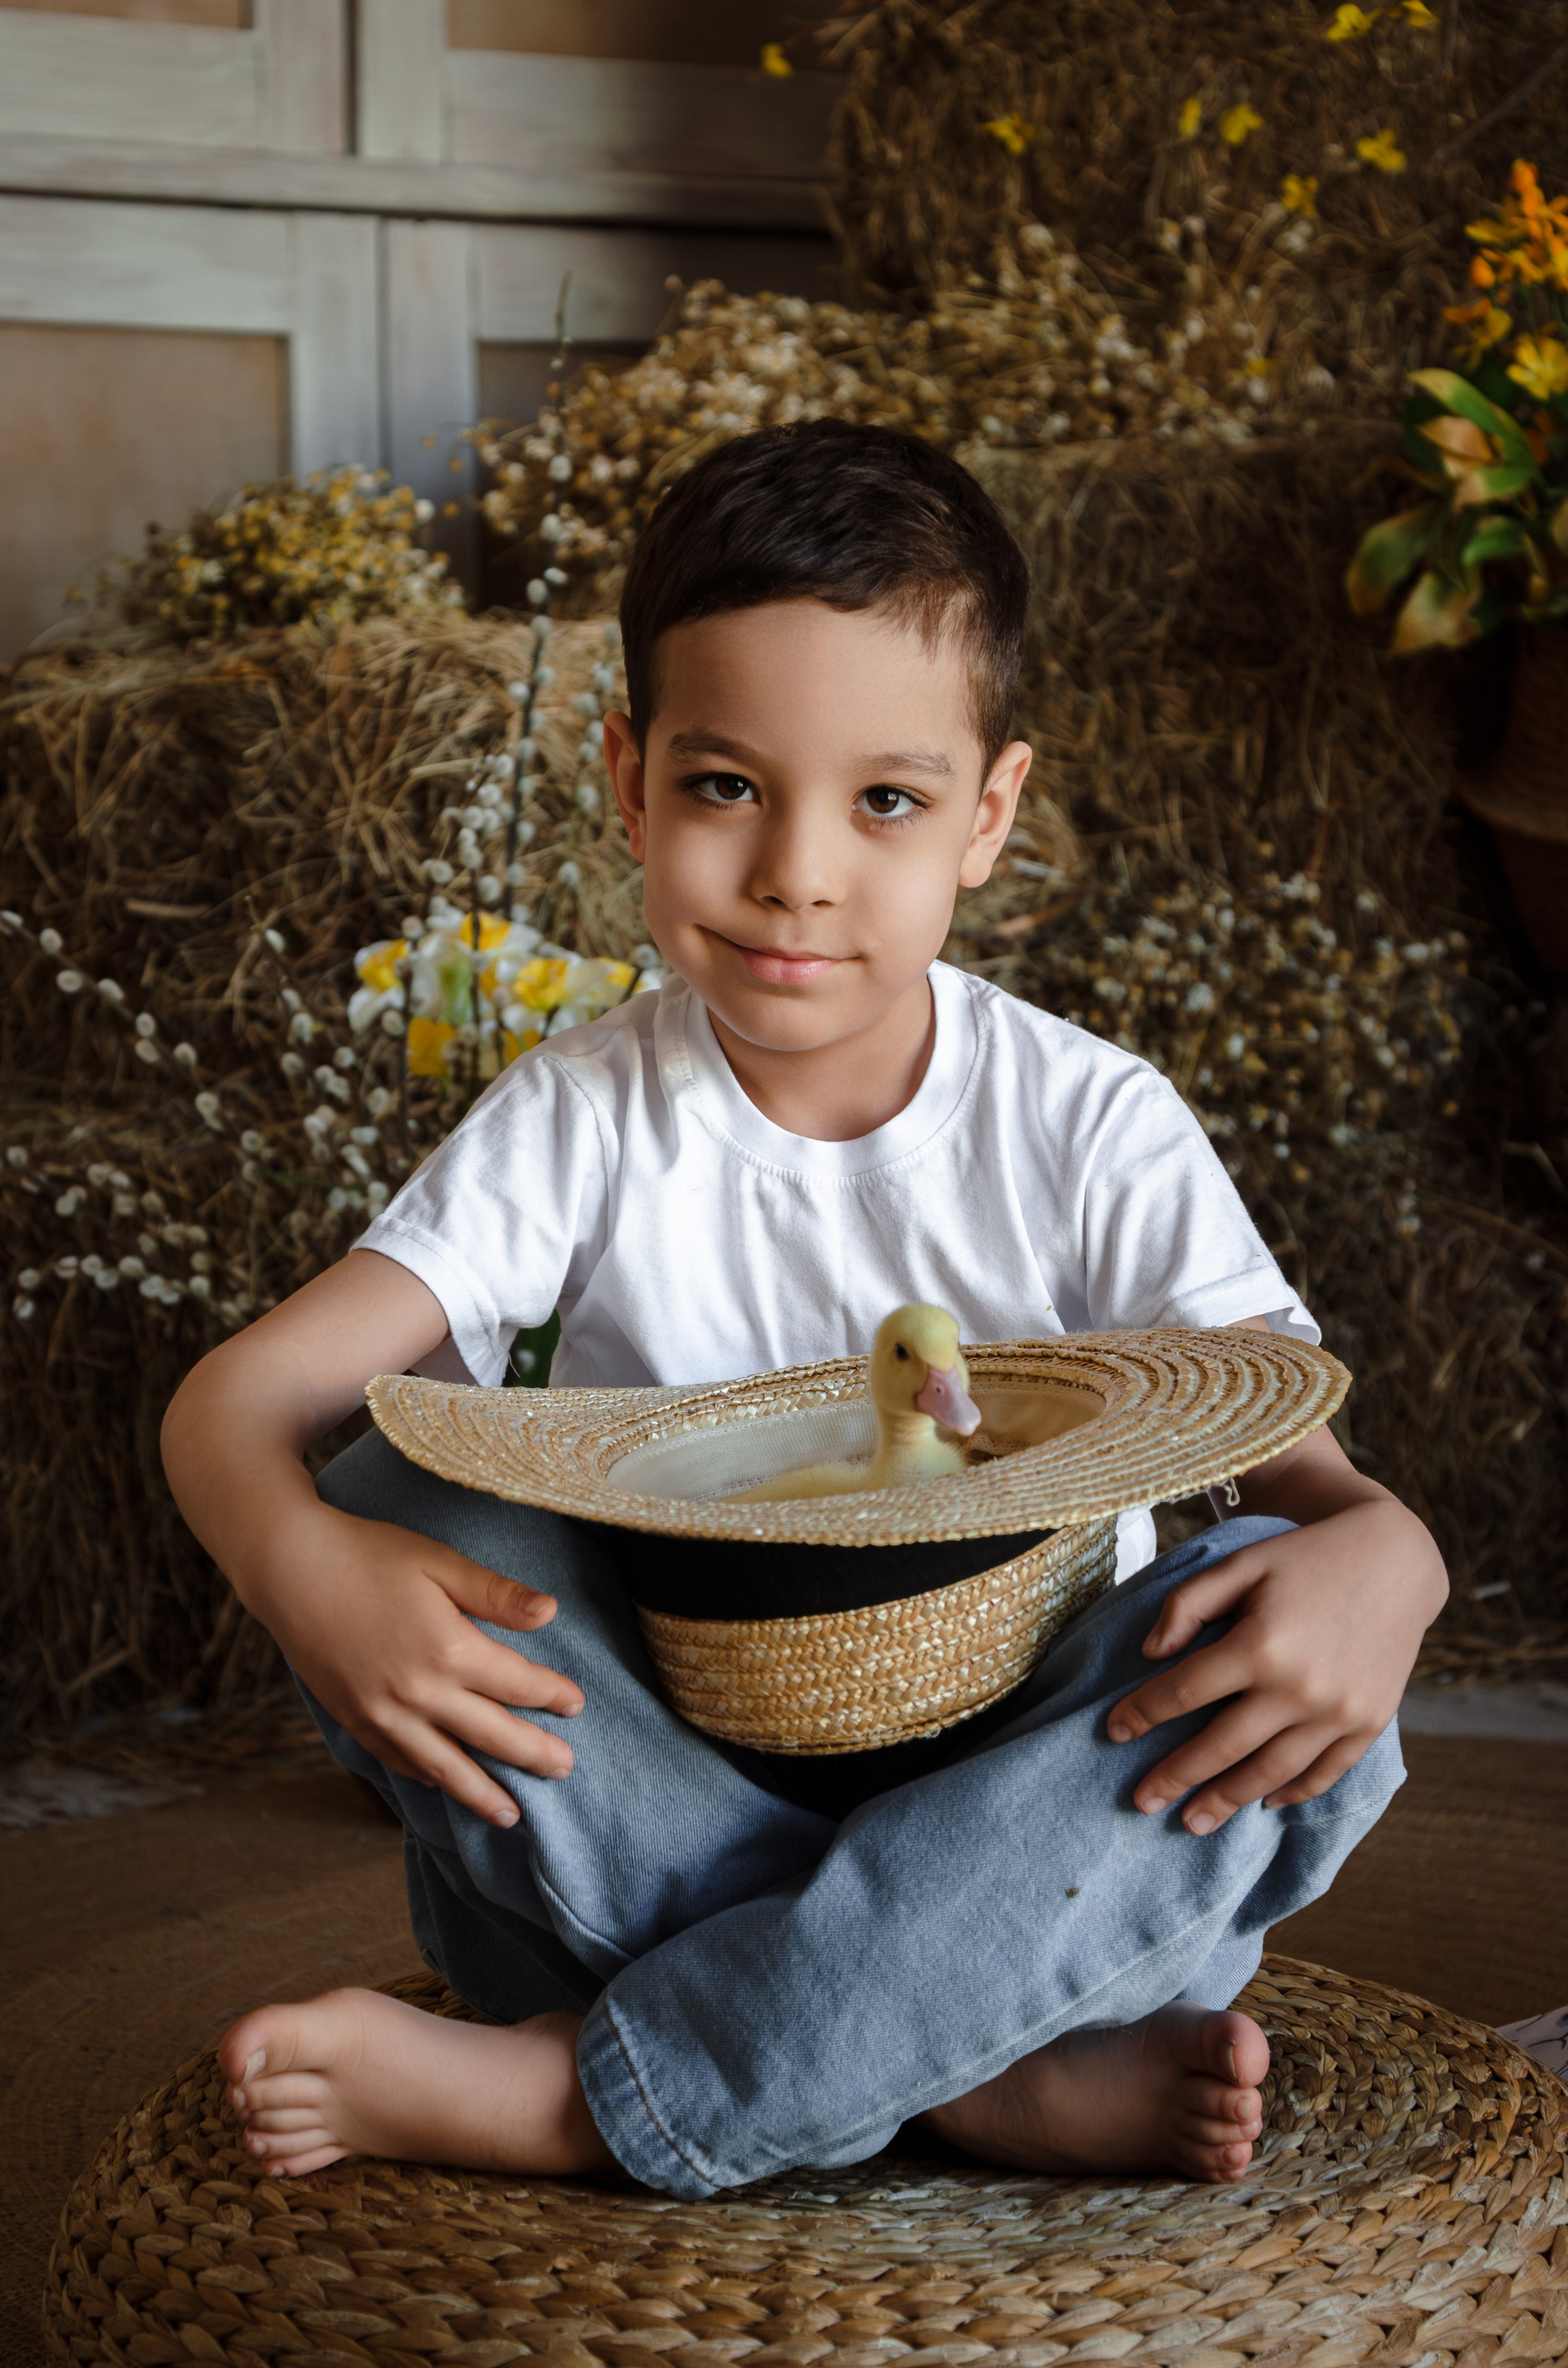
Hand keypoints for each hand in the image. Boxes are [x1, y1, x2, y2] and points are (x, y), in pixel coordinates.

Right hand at [251, 1504, 584, 1826]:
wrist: (289, 1568)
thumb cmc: (369, 1555)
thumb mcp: (440, 1563)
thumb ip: (496, 1594)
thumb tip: (552, 1612)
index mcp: (449, 1650)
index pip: (516, 1684)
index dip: (551, 1694)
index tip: (576, 1704)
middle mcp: (419, 1693)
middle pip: (491, 1736)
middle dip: (533, 1754)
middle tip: (565, 1769)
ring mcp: (383, 1714)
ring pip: (444, 1767)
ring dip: (481, 1793)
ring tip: (511, 1815)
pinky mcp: (353, 1720)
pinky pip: (398, 1761)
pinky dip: (425, 1777)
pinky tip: (441, 1785)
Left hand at [1107, 1497, 1445, 1833]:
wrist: (1396, 1559)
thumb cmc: (1305, 1557)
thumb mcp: (1241, 1563)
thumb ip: (1188, 1603)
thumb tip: (1150, 1654)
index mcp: (1261, 1644)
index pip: (1185, 1691)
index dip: (1143, 1713)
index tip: (1112, 1732)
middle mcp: (1300, 1687)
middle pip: (1222, 1746)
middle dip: (1176, 1778)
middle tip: (1142, 1802)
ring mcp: (1339, 1712)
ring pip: (1271, 1771)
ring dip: (1228, 1800)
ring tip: (1192, 1823)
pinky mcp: (1369, 1722)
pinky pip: (1325, 1772)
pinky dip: (1292, 1792)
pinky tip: (1263, 1804)